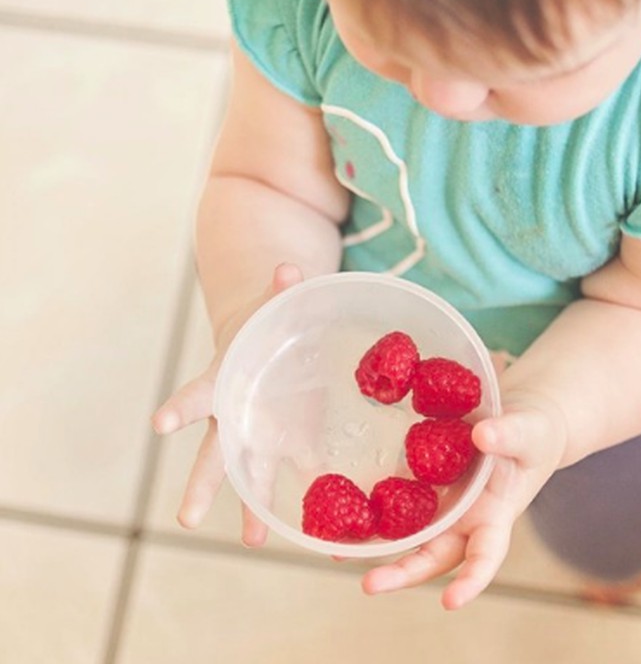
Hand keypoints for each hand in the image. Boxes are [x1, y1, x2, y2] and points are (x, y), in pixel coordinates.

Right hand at [151, 263, 304, 545]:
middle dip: (201, 484)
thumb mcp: (269, 305)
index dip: (179, 407)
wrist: (268, 341)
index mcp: (223, 379)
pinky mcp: (292, 440)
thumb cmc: (260, 323)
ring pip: (249, 476)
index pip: (195, 394)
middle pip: (212, 455)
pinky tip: (312, 526)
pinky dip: (305, 496)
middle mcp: (234, 416)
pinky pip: (295, 471)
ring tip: (254, 541)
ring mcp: (261, 433)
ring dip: (251, 508)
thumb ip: (279, 290)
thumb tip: (290, 269)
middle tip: (187, 519)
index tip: (160, 425)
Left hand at [361, 393, 568, 609]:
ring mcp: (442, 503)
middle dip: (402, 573)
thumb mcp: (529, 433)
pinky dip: (374, 507)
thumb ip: (509, 436)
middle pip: (432, 556)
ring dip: (377, 545)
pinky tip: (341, 507)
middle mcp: (464, 519)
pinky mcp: (424, 482)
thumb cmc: (533, 434)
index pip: (485, 557)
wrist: (520, 422)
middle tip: (368, 584)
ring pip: (408, 533)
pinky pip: (398, 498)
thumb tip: (482, 436)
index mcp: (495, 516)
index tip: (450, 602)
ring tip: (338, 549)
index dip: (470, 582)